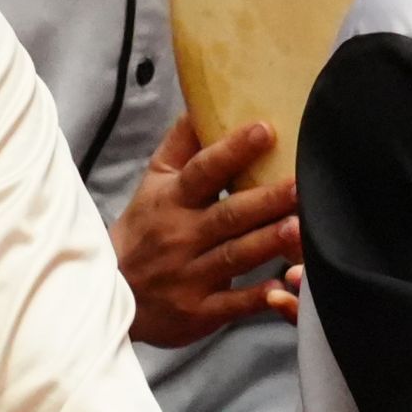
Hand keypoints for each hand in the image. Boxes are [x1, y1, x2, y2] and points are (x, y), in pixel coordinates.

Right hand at [112, 118, 299, 345]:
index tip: (264, 129)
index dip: (232, 151)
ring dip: (266, 243)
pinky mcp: (198, 311)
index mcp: (172, 199)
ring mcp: (189, 275)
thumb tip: (202, 100)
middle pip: (228, 214)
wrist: (111, 291)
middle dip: (265, 199)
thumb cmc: (145, 228)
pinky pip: (230, 304)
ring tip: (299, 228)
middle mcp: (180, 235)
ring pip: (234, 256)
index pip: (203, 170)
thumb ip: (181, 144)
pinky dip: (254, 298)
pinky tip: (279, 289)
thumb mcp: (154, 182)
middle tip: (301, 184)